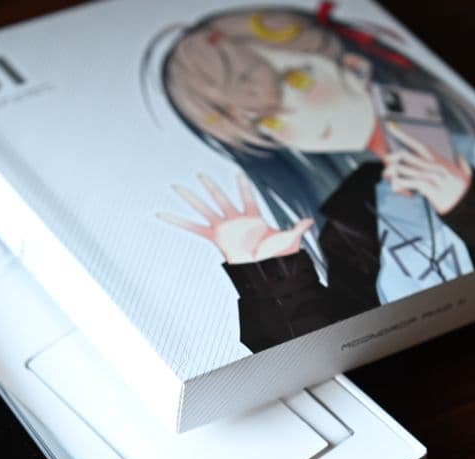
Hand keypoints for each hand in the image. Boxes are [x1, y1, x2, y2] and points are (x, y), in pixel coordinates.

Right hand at [157, 173, 312, 263]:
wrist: (267, 270)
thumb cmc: (277, 256)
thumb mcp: (290, 238)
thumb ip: (298, 227)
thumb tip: (311, 221)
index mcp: (253, 218)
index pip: (248, 197)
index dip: (244, 187)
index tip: (239, 174)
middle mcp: (235, 220)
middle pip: (221, 198)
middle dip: (211, 186)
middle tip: (200, 173)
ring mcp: (224, 227)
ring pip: (205, 208)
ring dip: (192, 197)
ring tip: (176, 186)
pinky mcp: (215, 237)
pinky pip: (193, 228)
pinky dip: (178, 222)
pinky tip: (163, 214)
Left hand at [383, 122, 471, 214]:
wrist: (465, 206)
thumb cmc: (462, 193)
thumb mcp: (465, 174)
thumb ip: (461, 163)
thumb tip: (459, 155)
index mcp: (439, 160)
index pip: (418, 144)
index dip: (403, 135)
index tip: (391, 127)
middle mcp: (433, 164)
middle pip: (404, 155)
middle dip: (391, 160)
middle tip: (388, 168)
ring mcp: (430, 174)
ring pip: (400, 168)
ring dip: (391, 175)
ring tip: (393, 182)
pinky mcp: (427, 186)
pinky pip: (404, 182)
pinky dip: (398, 186)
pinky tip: (402, 191)